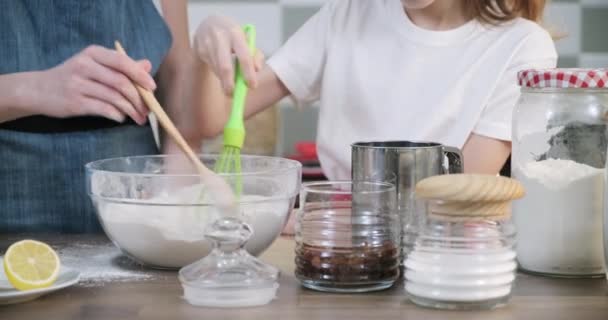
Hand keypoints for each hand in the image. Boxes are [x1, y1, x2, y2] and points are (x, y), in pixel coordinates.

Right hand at [32, 45, 155, 123]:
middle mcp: (84, 66)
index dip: (140, 75)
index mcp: (93, 53)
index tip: (152, 88)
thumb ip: (121, 66)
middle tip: (148, 110)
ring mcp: (78, 84)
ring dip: (131, 110)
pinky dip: (117, 115)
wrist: (38, 90)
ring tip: (139, 118)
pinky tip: (121, 118)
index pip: (122, 61)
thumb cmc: (74, 77)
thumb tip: (147, 65)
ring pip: (114, 97)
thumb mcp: (95, 65)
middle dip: (139, 99)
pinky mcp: (74, 102)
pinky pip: (103, 109)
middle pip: (121, 82)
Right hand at [194, 15, 263, 93]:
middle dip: (229, 83)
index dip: (248, 73)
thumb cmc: (234, 36)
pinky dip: (218, 73)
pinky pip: (211, 67)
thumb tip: (257, 70)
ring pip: (217, 69)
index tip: (252, 86)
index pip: (244, 56)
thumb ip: (255, 55)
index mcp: (236, 33)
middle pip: (225, 66)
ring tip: (229, 80)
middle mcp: (221, 37)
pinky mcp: (200, 50)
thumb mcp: (247, 40)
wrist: (209, 24)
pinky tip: (220, 67)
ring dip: (224, 79)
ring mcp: (208, 43)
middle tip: (233, 95)